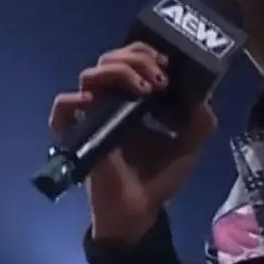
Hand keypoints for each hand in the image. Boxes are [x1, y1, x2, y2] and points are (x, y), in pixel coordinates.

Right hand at [48, 42, 215, 242]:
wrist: (139, 211)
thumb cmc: (159, 176)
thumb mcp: (189, 145)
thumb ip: (201, 120)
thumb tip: (201, 95)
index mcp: (135, 98)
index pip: (132, 59)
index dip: (146, 52)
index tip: (167, 62)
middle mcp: (112, 101)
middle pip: (110, 59)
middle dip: (136, 58)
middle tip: (159, 76)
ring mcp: (93, 116)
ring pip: (90, 75)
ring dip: (118, 72)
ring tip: (144, 87)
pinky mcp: (76, 134)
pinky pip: (62, 109)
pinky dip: (74, 100)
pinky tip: (95, 102)